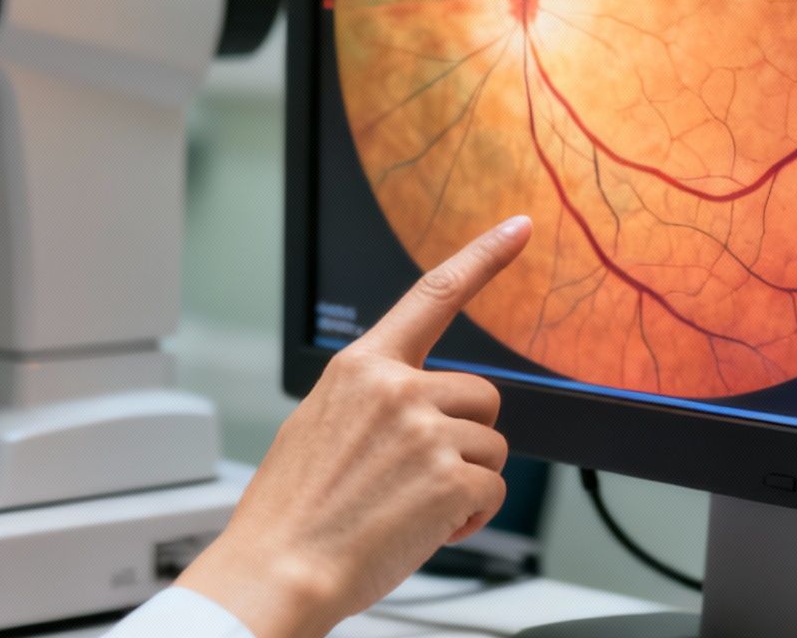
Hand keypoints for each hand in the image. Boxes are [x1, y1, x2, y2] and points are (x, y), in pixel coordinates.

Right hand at [176, 215, 531, 637]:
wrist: (279, 569)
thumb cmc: (292, 511)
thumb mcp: (318, 425)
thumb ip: (373, 401)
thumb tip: (421, 406)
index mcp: (361, 367)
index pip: (432, 294)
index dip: (482, 257)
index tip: (518, 228)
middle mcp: (397, 389)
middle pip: (482, 395)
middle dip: (465, 436)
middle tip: (419, 474)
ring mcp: (426, 431)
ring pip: (492, 447)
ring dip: (466, 480)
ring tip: (410, 505)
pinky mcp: (450, 478)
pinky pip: (493, 492)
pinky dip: (468, 517)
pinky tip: (424, 528)